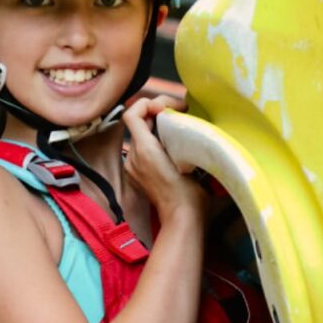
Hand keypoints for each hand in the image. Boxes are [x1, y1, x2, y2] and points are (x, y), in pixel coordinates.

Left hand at [122, 96, 206, 222]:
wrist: (182, 218)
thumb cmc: (190, 190)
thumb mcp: (187, 154)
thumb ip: (176, 131)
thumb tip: (174, 116)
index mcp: (144, 149)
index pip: (132, 112)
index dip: (149, 103)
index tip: (170, 108)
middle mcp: (133, 157)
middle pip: (138, 123)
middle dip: (157, 114)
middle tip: (180, 114)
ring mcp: (133, 169)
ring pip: (140, 137)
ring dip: (156, 129)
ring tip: (178, 129)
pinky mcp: (137, 177)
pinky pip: (142, 152)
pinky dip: (153, 144)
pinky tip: (171, 148)